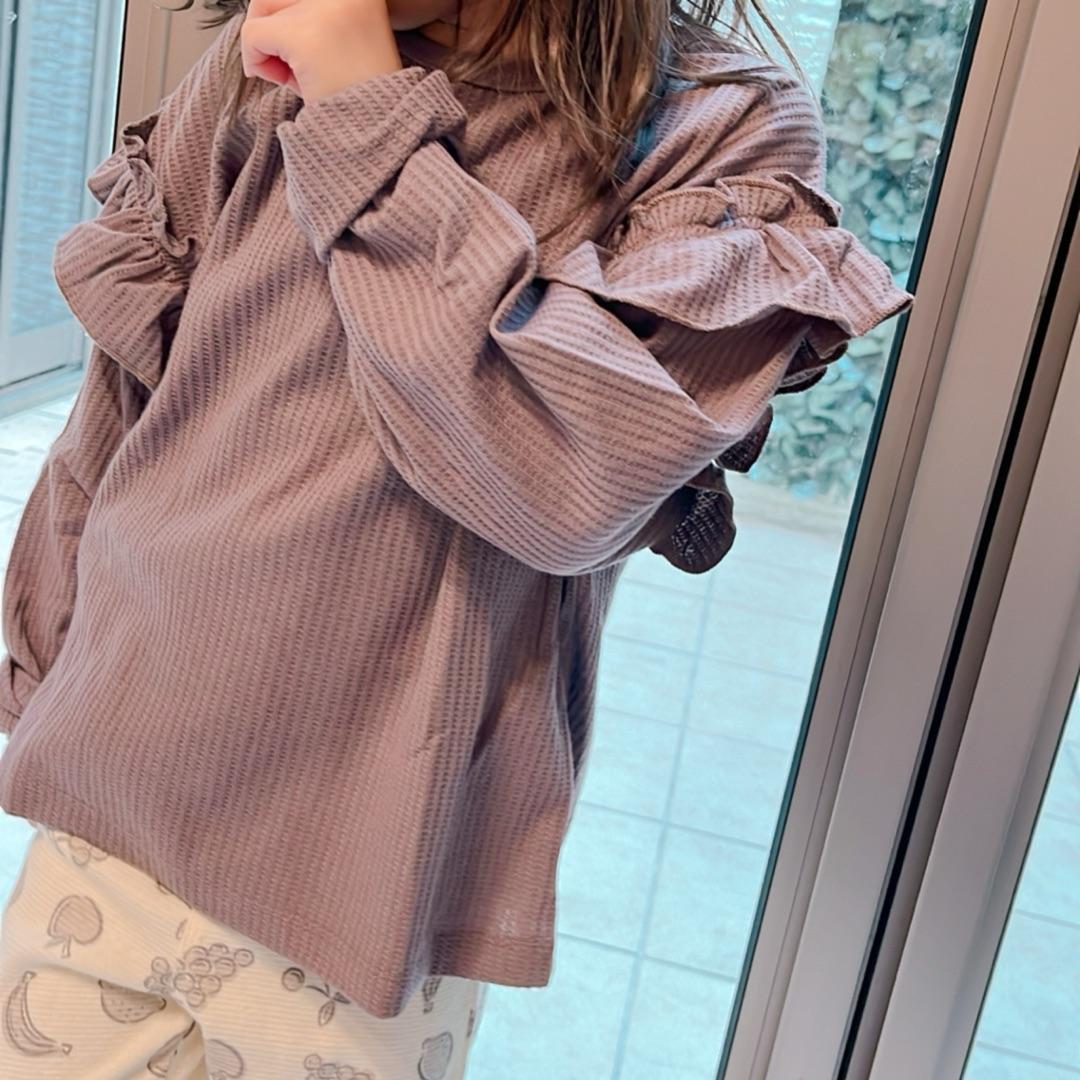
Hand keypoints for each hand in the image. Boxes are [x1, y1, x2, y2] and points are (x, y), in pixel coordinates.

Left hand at [241, 0, 403, 103]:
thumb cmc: (361, 96)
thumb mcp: (346, 41)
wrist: (378, 139)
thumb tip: (262, 6)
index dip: (292, 21)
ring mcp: (326, 10)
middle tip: (294, 68)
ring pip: (262, 10)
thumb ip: (314, 16)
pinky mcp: (304, 36)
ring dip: (269, 48)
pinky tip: (285, 84)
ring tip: (300, 79)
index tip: (305, 54)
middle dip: (274, 31)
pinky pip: (253, 35)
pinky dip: (256, 60)